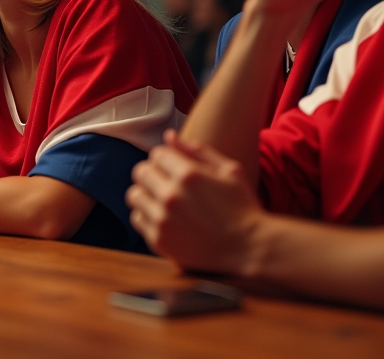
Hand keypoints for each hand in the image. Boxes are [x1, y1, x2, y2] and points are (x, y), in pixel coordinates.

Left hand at [127, 130, 264, 276]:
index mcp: (189, 174)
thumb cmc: (242, 206)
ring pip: (135, 195)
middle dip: (154, 173)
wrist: (249, 249)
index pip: (157, 154)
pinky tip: (165, 217)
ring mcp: (163, 220)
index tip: (176, 168)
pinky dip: (147, 215)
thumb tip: (169, 135)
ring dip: (147, 194)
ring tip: (164, 200)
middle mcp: (172, 196)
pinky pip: (137, 218)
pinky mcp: (159, 240)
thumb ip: (198, 151)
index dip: (167, 158)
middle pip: (141, 172)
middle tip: (168, 183)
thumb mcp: (229, 171)